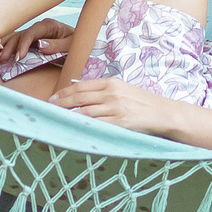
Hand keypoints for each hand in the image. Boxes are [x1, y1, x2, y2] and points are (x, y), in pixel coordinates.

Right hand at [3, 16, 74, 55]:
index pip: (32, 32)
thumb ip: (57, 45)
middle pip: (21, 35)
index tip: (20, 56)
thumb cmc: (76, 42)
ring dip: (7, 47)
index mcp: (49, 25)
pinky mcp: (31, 39)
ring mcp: (34, 32)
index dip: (24, 44)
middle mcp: (39, 27)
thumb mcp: (71, 44)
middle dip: (11, 47)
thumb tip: (40, 45)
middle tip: (3, 59)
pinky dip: (8, 45)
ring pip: (16, 37)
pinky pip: (17, 40)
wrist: (80, 40)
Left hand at [50, 75, 183, 137]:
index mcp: (111, 83)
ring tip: (56, 119)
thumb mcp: (123, 89)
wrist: (163, 113)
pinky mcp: (119, 123)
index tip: (53, 98)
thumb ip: (102, 89)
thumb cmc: (142, 102)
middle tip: (49, 108)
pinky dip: (83, 126)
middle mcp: (111, 94)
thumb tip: (78, 87)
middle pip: (79, 97)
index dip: (64, 92)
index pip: (81, 86)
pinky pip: (96, 125)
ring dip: (68, 116)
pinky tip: (73, 128)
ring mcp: (115, 108)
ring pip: (84, 112)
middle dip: (61, 103)